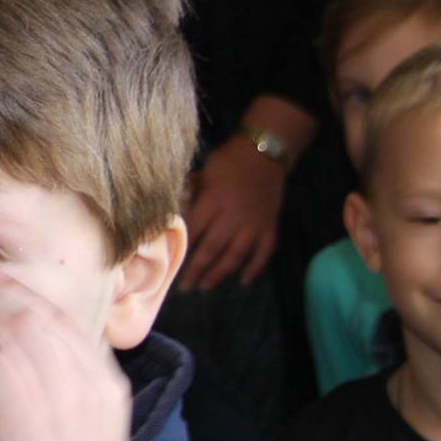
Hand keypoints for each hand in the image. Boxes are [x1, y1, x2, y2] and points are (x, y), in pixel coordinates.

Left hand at [0, 270, 129, 440]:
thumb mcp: (75, 439)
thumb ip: (59, 394)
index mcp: (107, 389)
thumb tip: (19, 356)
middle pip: (38, 313)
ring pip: (14, 328)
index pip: (64, 316)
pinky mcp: (27, 426)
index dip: (24, 294)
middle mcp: (91, 389)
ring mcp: (63, 406)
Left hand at [178, 137, 284, 290]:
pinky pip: (264, 252)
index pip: (194, 230)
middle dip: (197, 270)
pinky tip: (244, 281)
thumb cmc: (229, 160)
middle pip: (212, 248)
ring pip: (236, 255)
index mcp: (213, 201)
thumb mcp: (204, 171)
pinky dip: (255, 268)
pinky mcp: (270, 226)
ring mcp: (254, 223)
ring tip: (206, 286)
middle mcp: (233, 216)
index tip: (170, 263)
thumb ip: (190, 192)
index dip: (182, 248)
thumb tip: (172, 210)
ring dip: (220, 273)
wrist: (264, 153)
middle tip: (185, 287)